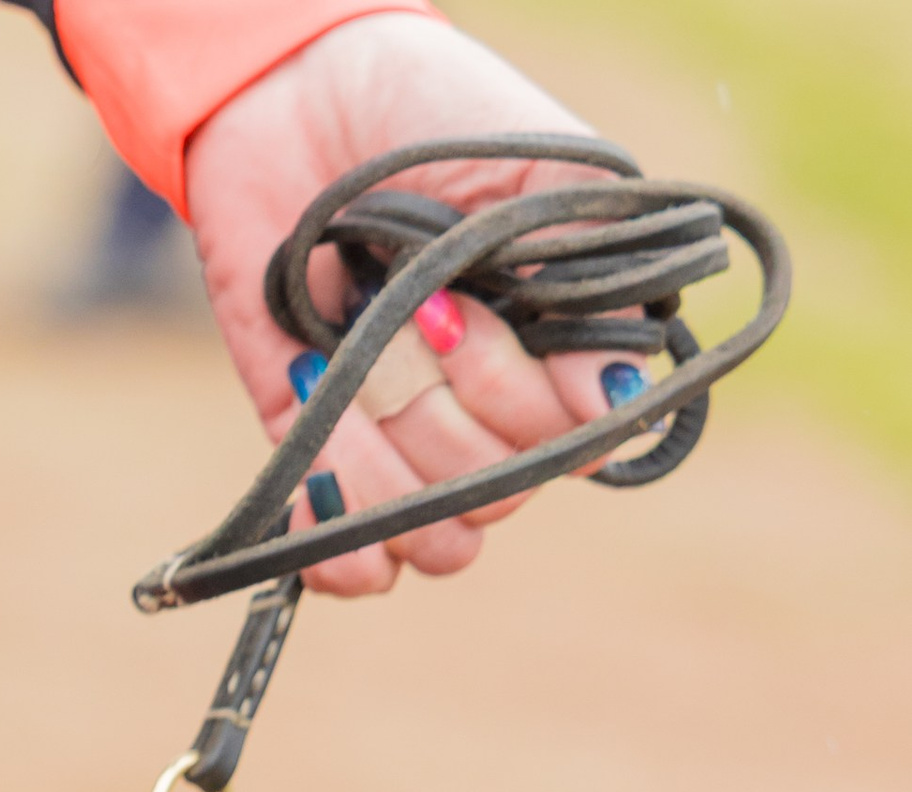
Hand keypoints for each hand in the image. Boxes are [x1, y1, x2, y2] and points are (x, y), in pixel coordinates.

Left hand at [183, 12, 640, 596]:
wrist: (297, 102)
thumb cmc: (431, 119)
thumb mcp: (532, 176)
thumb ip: (588, 273)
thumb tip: (619, 401)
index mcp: (559, 349)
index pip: (574, 444)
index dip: (522, 399)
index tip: (472, 305)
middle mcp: (494, 416)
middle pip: (500, 493)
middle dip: (448, 404)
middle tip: (412, 304)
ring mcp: (412, 447)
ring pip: (436, 533)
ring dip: (387, 461)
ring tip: (348, 361)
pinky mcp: (328, 464)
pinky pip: (357, 564)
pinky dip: (341, 548)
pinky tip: (317, 502)